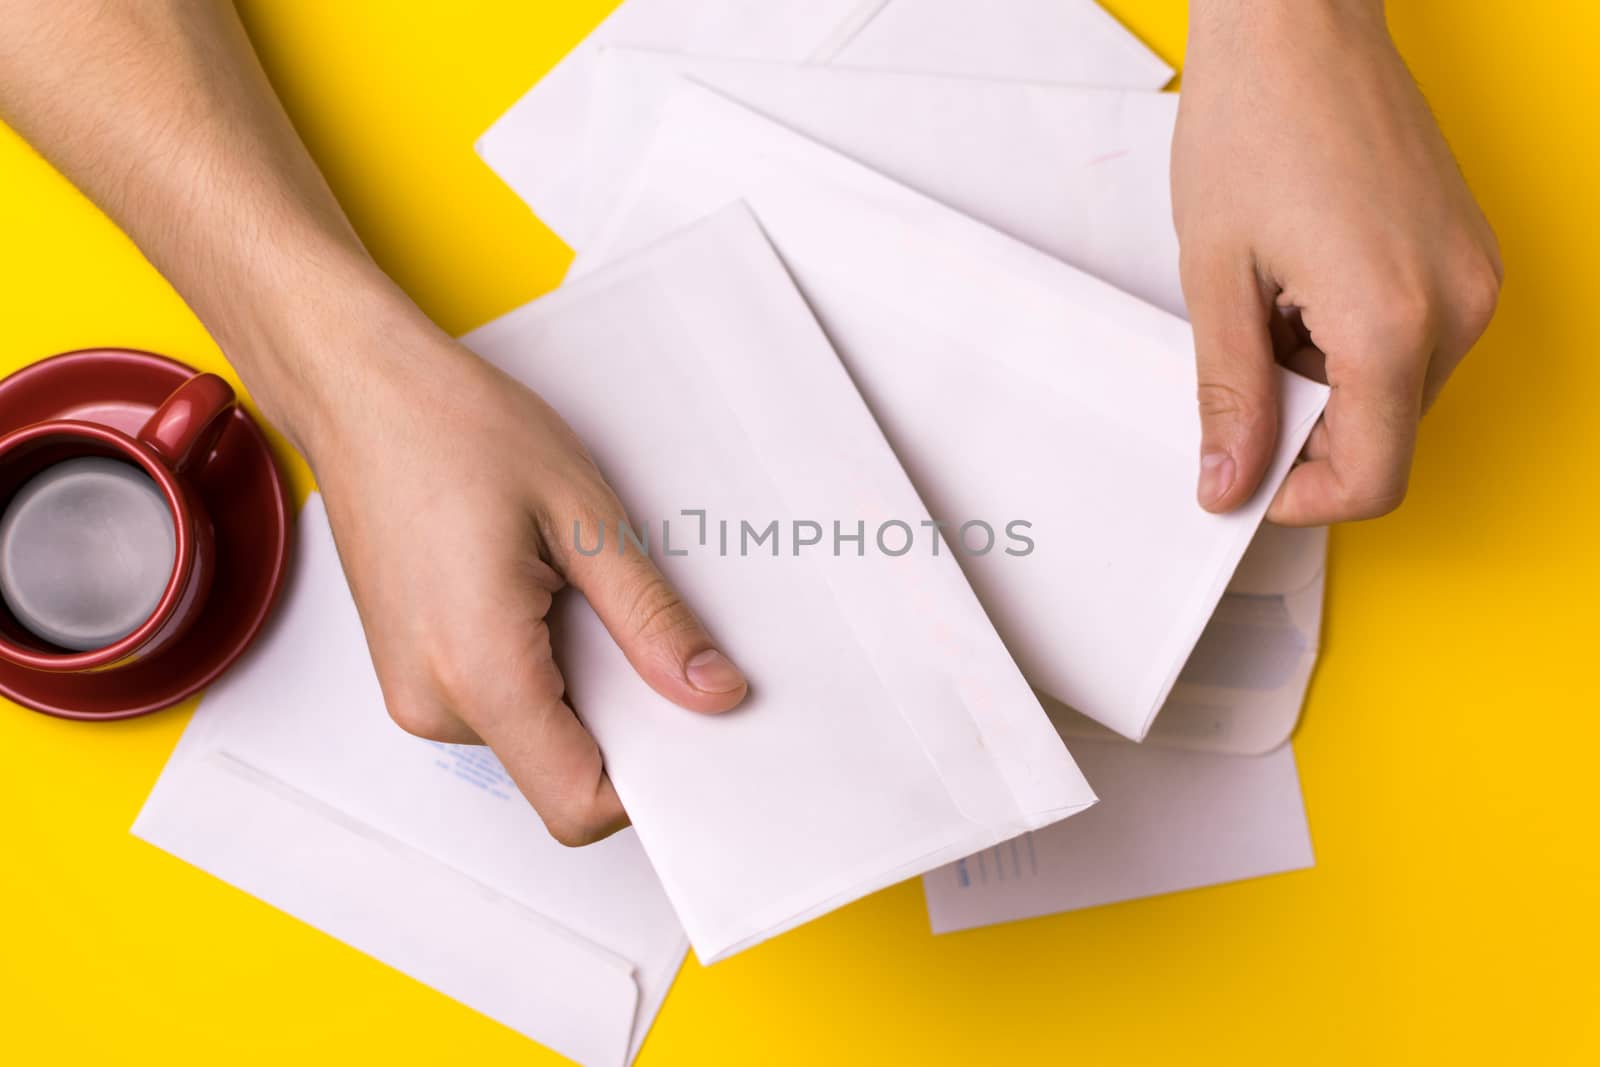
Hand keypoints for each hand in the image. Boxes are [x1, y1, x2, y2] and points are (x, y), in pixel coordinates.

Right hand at [294, 309, 748, 845]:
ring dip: (580, 683)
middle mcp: (433, 704)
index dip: (649, 783)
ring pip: (533, 736)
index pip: (578, 804)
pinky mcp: (412, 670)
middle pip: (561, 772)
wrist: (357, 390)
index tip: (694, 728)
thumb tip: (711, 692)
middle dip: (622, 720)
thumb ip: (651, 620)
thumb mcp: (583, 516)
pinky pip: (500, 703)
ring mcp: (414, 692)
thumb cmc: (452, 430)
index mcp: (479, 673)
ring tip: (580, 585)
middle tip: (650, 626)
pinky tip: (547, 590)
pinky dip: (542, 667)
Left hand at [1173, 0, 1501, 524]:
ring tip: (1269, 307)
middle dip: (1306, 431)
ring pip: (1395, 393)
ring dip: (1325, 384)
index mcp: (1392, 321)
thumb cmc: (1255, 122)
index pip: (1372, 478)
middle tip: (1240, 370)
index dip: (1300, 498)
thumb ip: (1228, 394)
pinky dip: (1350, 344)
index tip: (1247, 478)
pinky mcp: (1467, 257)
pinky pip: (1411, 342)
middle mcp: (1456, 306)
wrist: (1299, 25)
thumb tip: (1228, 479)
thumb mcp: (1215, 279)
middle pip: (1384, 438)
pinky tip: (1303, 287)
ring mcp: (1472, 278)